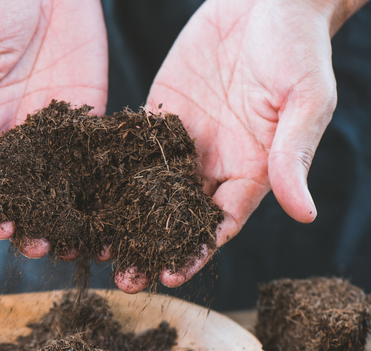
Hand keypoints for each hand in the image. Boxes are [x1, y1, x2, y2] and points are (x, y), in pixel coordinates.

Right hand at [0, 0, 107, 257]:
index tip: (2, 228)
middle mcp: (15, 138)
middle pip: (21, 191)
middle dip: (30, 222)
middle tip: (40, 247)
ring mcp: (53, 135)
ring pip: (58, 186)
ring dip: (66, 218)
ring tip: (77, 245)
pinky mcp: (86, 124)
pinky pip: (93, 160)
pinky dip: (101, 189)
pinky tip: (111, 215)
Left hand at [116, 0, 341, 292]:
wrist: (266, 0)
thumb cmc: (298, 48)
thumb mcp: (304, 102)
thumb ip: (293, 157)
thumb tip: (306, 214)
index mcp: (247, 172)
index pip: (219, 224)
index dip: (196, 252)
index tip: (170, 276)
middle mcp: (210, 167)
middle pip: (177, 220)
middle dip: (151, 250)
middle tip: (124, 280)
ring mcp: (181, 144)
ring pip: (149, 193)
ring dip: (124, 222)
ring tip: (97, 249)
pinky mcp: (157, 118)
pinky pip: (132, 150)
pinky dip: (110, 174)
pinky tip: (85, 195)